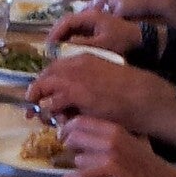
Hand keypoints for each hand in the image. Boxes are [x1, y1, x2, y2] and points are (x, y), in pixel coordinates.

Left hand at [28, 54, 175, 133]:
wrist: (144, 96)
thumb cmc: (131, 91)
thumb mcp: (105, 80)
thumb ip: (87, 85)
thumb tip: (73, 101)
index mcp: (84, 58)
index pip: (55, 67)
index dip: (45, 81)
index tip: (40, 93)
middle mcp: (76, 64)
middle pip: (46, 74)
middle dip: (36, 90)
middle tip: (31, 106)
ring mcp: (75, 77)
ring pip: (44, 85)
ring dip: (40, 101)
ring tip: (38, 115)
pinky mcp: (76, 93)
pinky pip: (53, 101)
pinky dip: (50, 110)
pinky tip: (53, 118)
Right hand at [46, 8, 139, 54]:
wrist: (139, 38)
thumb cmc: (122, 41)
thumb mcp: (102, 45)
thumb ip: (83, 44)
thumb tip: (64, 46)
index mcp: (90, 15)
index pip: (66, 21)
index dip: (55, 32)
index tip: (48, 45)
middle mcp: (89, 14)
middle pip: (66, 22)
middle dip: (56, 35)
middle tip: (49, 49)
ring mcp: (91, 19)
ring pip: (70, 26)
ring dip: (62, 37)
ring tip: (56, 50)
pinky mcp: (93, 26)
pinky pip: (77, 30)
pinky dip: (70, 38)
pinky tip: (67, 49)